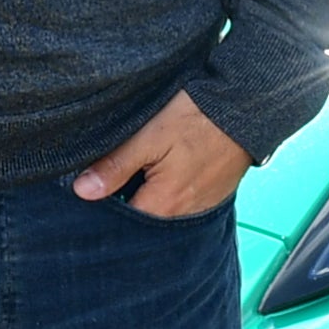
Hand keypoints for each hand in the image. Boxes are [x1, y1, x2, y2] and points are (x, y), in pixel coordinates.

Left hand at [75, 91, 250, 218]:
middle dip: (124, 203)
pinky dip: (166, 192)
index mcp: (164, 204)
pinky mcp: (210, 197)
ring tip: (139, 172)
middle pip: (141, 221)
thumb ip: (115, 166)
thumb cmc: (198, 117)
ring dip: (146, 197)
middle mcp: (184, 216)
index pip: (120, 224)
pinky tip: (160, 172)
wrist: (245, 104)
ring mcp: (200, 208)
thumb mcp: (149, 136)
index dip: (102, 208)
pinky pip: (180, 204)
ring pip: (160, 212)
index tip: (92, 188)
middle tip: (114, 177)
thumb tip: (83, 191)